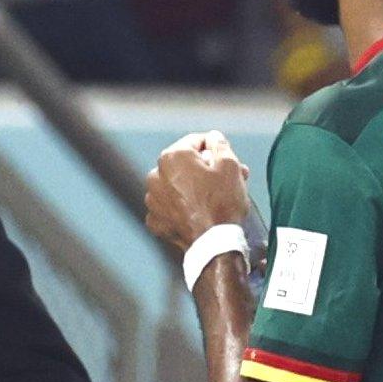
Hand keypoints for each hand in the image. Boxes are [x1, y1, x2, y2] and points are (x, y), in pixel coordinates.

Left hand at [145, 131, 251, 254]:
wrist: (213, 244)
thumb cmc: (222, 202)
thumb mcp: (230, 165)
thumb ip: (219, 145)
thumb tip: (213, 137)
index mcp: (172, 157)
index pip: (196, 142)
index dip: (214, 148)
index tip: (227, 159)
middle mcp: (155, 175)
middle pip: (185, 165)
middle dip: (206, 169)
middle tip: (229, 179)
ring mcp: (152, 200)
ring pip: (176, 186)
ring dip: (193, 188)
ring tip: (216, 198)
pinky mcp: (155, 221)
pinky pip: (170, 208)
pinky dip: (182, 208)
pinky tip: (199, 213)